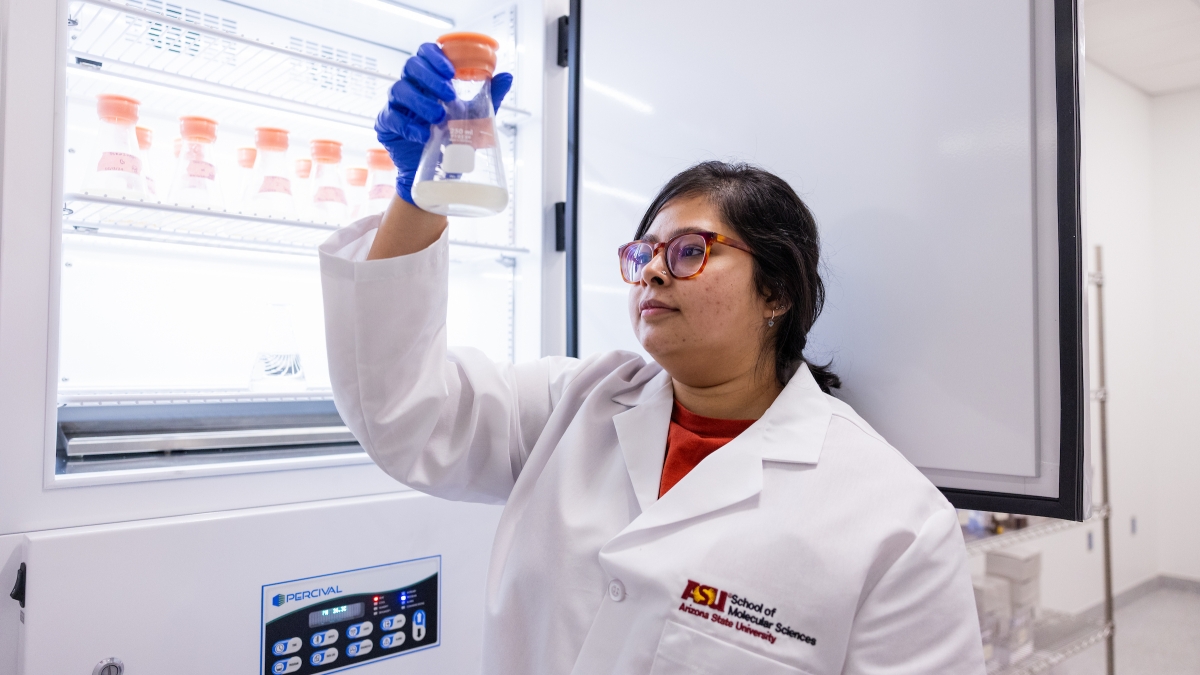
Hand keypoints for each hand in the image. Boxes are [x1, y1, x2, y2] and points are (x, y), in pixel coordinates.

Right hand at [375, 43, 512, 204]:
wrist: (440, 172)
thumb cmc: (455, 140)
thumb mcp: (477, 119)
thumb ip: (490, 97)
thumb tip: (507, 77)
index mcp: (430, 80)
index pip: (425, 53)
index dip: (435, 56)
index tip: (451, 71)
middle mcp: (412, 87)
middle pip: (411, 66)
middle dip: (430, 78)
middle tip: (449, 95)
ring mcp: (396, 105)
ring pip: (399, 90)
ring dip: (421, 102)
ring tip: (439, 118)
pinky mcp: (386, 124)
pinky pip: (391, 118)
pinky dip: (408, 126)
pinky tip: (423, 135)